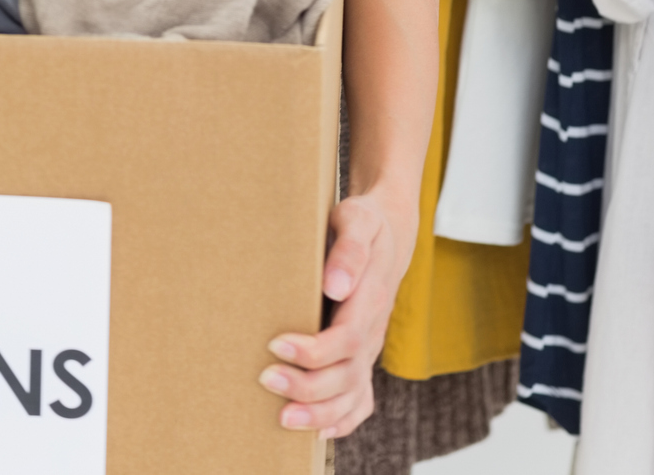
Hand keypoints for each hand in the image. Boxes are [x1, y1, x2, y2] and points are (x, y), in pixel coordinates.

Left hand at [258, 189, 410, 438]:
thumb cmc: (361, 223)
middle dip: (307, 386)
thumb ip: (349, 250)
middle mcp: (373, 331)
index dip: (312, 350)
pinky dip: (342, 420)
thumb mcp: (356, 220)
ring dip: (320, 413)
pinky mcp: (363, 356)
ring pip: (353, 395)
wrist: (388, 232)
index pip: (346, 339)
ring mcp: (370, 348)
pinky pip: (362, 399)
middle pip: (347, 375)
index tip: (275, 344)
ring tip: (282, 417)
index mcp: (370, 300)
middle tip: (265, 378)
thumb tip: (336, 287)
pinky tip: (317, 432)